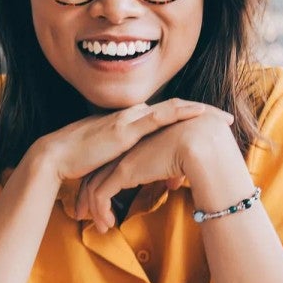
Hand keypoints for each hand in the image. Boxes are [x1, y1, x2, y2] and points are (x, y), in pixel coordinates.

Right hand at [32, 99, 230, 182]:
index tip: (210, 121)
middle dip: (202, 111)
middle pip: (175, 108)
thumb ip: (127, 162)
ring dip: (199, 111)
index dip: (189, 116)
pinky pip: (159, 117)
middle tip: (225, 117)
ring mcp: (130, 119)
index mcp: (130, 121)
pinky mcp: (126, 129)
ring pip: (172, 108)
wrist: (56, 156)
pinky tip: (198, 114)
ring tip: (221, 117)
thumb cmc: (78, 160)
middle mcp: (132, 115)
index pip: (165, 115)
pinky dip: (181, 114)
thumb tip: (140, 173)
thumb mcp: (109, 160)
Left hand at [77, 108, 234, 231]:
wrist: (201, 142)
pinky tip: (108, 225)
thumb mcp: (181, 162)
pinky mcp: (123, 171)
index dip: (103, 182)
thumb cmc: (199, 149)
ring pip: (94, 186)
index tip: (99, 201)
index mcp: (136, 144)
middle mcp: (126, 149)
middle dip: (86, 196)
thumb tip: (172, 183)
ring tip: (99, 227)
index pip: (110, 163)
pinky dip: (101, 212)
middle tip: (82, 214)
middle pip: (95, 173)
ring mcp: (122, 158)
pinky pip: (101, 196)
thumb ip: (172, 172)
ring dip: (93, 210)